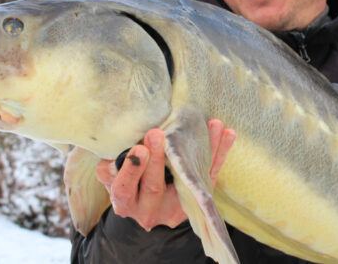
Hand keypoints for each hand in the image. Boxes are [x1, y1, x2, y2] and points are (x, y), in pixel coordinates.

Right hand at [96, 119, 235, 230]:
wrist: (148, 211)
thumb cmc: (127, 185)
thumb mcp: (113, 180)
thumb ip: (110, 169)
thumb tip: (112, 153)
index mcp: (126, 203)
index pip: (124, 189)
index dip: (131, 171)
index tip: (138, 150)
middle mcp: (150, 209)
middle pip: (153, 187)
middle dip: (157, 160)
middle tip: (158, 134)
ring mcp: (176, 207)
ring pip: (189, 181)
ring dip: (201, 150)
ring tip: (208, 126)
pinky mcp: (197, 200)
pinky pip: (210, 176)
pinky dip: (219, 153)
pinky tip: (227, 133)